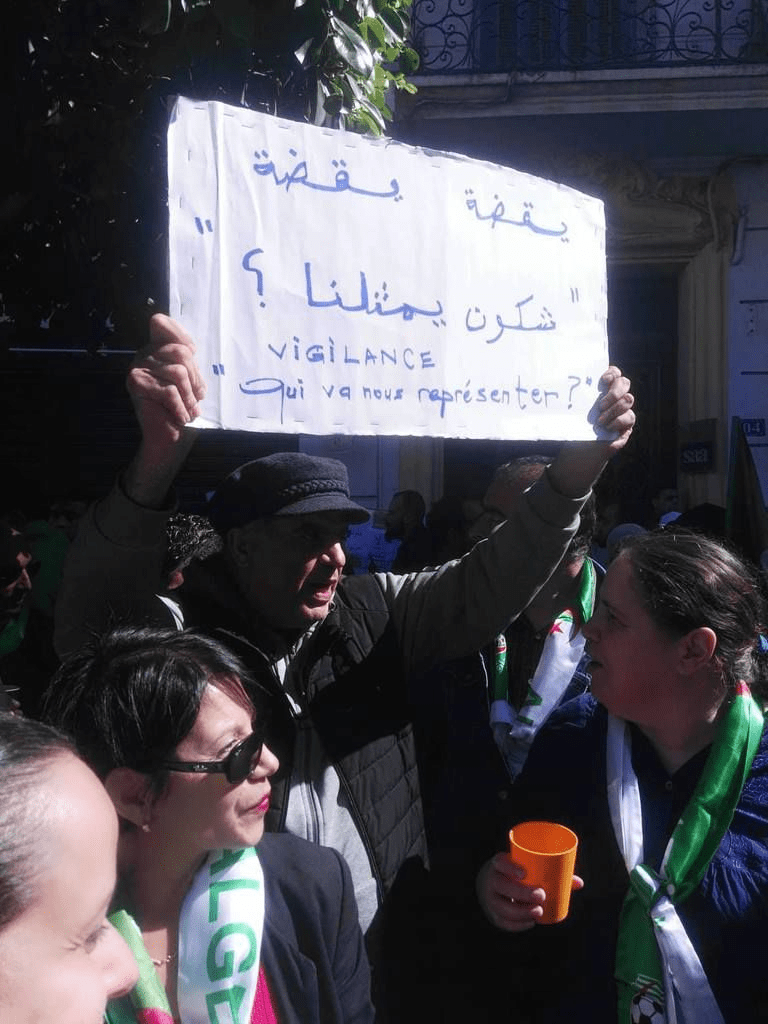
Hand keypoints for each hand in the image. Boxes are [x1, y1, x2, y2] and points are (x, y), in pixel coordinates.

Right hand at [127, 314, 205, 445]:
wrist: (168, 439)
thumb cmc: (183, 407)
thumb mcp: (191, 380)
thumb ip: (189, 361)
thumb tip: (190, 349)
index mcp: (156, 348)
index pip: (160, 322)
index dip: (181, 335)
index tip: (194, 354)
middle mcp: (144, 354)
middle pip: (180, 352)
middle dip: (196, 378)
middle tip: (198, 397)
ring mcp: (137, 367)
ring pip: (178, 372)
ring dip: (190, 396)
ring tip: (191, 410)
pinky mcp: (136, 383)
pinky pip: (169, 391)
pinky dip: (181, 407)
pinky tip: (181, 417)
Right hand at [476, 853, 583, 932]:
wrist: (489, 885)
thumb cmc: (515, 875)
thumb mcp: (526, 868)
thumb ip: (552, 874)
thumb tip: (579, 883)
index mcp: (499, 864)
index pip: (500, 863)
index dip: (510, 867)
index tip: (525, 873)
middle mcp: (491, 880)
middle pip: (501, 885)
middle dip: (521, 892)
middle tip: (541, 895)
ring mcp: (490, 898)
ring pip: (501, 905)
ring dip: (520, 911)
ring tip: (538, 912)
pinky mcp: (493, 914)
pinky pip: (501, 921)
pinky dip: (516, 924)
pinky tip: (529, 923)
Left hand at [548, 367, 634, 497]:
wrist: (580, 450)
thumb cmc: (576, 426)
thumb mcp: (574, 410)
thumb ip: (576, 397)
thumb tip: (563, 387)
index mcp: (603, 389)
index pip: (615, 373)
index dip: (612, 373)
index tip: (602, 380)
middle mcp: (616, 397)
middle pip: (625, 383)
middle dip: (614, 392)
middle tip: (600, 405)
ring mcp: (623, 409)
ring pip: (628, 399)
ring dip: (613, 410)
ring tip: (600, 421)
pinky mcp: (627, 424)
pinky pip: (629, 417)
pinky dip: (617, 422)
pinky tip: (606, 428)